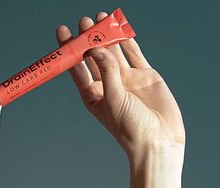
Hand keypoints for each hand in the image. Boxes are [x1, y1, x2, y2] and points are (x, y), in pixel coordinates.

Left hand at [57, 12, 184, 159]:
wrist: (157, 139)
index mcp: (93, 96)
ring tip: (99, 17)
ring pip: (114, 51)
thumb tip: (97, 48)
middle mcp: (108, 86)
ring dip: (107, 35)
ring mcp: (126, 79)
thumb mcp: (114, 99)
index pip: (78, 69)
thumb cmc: (130, 128)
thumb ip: (107, 72)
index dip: (69, 51)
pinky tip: (120, 27)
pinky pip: (134, 53)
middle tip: (82, 21)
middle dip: (88, 39)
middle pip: (94, 57)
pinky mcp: (144, 75)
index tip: (62, 33)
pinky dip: (127, 40)